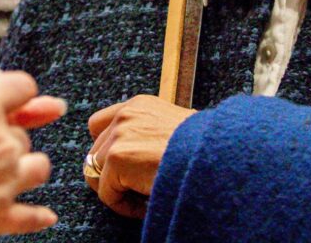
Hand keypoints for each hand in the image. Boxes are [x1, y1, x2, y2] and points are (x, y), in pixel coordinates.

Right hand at [0, 71, 65, 242]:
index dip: (16, 88)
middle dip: (10, 136)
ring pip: (38, 167)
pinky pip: (30, 216)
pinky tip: (44, 215)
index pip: (21, 85)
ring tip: (12, 172)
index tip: (6, 95)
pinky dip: (37, 215)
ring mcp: (3, 179)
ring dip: (28, 168)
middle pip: (25, 132)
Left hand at [85, 94, 195, 218]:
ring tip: (143, 198)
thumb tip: (136, 158)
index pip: (99, 125)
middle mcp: (125, 114)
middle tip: (137, 190)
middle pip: (94, 152)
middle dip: (112, 175)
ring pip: (97, 173)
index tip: (126, 170)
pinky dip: (123, 206)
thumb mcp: (173, 130)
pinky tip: (146, 204)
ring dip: (118, 190)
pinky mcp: (117, 157)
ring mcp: (118, 134)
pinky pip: (107, 194)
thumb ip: (148, 134)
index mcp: (139, 105)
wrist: (215, 156)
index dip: (107, 150)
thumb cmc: (202, 149)